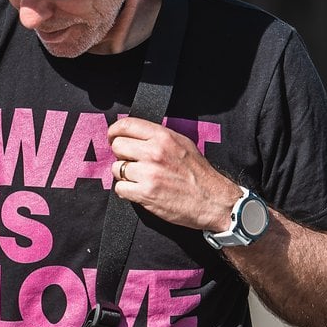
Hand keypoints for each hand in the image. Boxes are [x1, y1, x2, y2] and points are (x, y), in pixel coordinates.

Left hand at [108, 117, 240, 231]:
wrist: (213, 200)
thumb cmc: (199, 174)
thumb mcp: (183, 144)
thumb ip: (159, 137)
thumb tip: (136, 135)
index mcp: (163, 137)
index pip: (126, 125)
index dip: (115, 132)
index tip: (113, 138)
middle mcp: (154, 152)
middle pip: (117, 146)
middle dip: (121, 155)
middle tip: (130, 162)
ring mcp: (148, 173)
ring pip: (116, 169)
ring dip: (124, 176)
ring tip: (139, 179)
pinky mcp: (145, 194)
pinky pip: (120, 189)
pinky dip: (126, 191)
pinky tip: (138, 191)